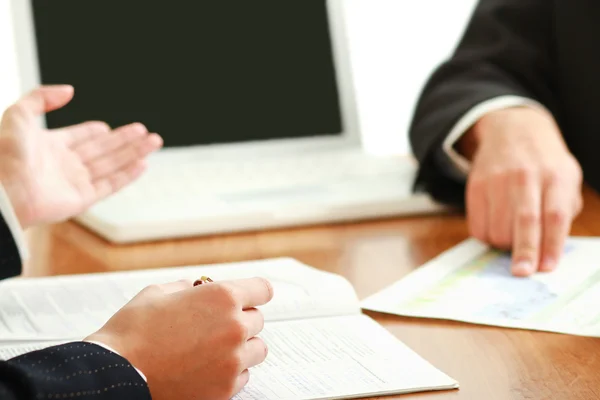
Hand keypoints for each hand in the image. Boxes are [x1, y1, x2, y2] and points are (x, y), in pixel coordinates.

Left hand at [0, 85, 162, 227]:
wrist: (2, 192)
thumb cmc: (3, 156)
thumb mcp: (17, 115)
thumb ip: (41, 97)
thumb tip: (68, 90)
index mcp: (49, 146)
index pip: (79, 137)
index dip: (94, 131)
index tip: (108, 127)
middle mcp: (64, 165)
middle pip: (102, 150)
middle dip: (125, 140)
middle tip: (144, 131)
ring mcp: (74, 182)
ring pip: (112, 165)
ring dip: (134, 153)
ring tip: (153, 142)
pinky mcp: (81, 199)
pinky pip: (110, 185)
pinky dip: (128, 175)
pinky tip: (142, 164)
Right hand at [86, 277, 273, 399]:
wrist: (117, 374)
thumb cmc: (132, 332)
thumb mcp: (158, 293)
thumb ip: (186, 288)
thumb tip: (195, 289)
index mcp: (223, 297)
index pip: (263, 290)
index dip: (253, 292)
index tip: (248, 297)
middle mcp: (234, 328)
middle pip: (257, 320)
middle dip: (239, 319)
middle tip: (214, 325)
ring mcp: (233, 361)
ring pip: (256, 349)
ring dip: (241, 347)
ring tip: (214, 349)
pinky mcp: (226, 389)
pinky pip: (244, 376)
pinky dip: (231, 372)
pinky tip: (207, 368)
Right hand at [459, 107, 582, 275]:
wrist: (511, 131)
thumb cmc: (544, 164)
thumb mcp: (566, 178)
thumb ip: (563, 210)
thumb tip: (550, 250)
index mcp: (556, 176)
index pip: (555, 215)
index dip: (551, 244)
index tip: (547, 267)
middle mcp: (526, 176)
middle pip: (525, 220)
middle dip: (524, 250)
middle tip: (522, 272)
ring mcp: (497, 179)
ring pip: (498, 225)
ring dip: (504, 245)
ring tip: (511, 242)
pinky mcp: (476, 185)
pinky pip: (477, 223)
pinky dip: (486, 236)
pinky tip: (495, 230)